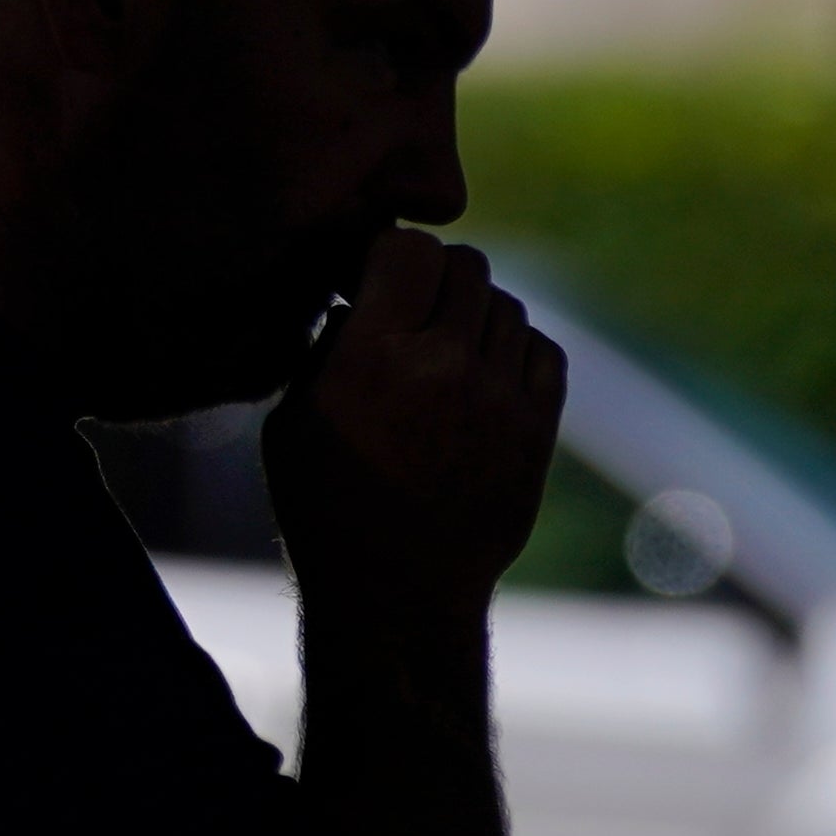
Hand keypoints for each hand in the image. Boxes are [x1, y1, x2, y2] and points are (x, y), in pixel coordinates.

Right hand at [264, 229, 566, 631]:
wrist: (397, 588)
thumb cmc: (324, 502)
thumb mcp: (292, 416)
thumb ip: (327, 347)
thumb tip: (355, 302)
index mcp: (372, 355)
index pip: (407, 247)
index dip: (389, 250)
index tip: (370, 274)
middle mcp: (443, 365)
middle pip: (465, 265)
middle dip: (435, 274)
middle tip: (410, 305)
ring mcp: (499, 398)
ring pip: (507, 305)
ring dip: (475, 310)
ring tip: (445, 343)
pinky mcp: (536, 430)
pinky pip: (544, 351)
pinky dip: (516, 346)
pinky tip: (484, 368)